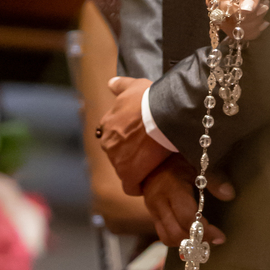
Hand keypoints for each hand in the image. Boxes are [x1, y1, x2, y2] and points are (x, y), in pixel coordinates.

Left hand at [99, 76, 167, 195]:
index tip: (141, 137)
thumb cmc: (148, 99)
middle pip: (118, 153)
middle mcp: (108, 143)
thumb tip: (110, 83)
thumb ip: (120, 85)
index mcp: (108, 124)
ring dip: (137, 167)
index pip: (113, 136)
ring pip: (125, 168)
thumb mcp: (134, 86)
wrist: (161, 114)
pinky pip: (131, 186)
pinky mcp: (129, 174)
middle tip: (150, 149)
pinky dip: (138, 185)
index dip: (128, 137)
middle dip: (130, 153)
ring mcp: (117, 160)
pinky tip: (149, 182)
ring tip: (154, 164)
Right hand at [142, 155, 234, 247]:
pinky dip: (178, 239)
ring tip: (204, 239)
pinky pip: (163, 234)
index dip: (205, 230)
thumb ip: (213, 179)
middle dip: (196, 240)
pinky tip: (191, 236)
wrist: (152, 158)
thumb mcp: (196, 163)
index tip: (221, 237)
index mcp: (172, 188)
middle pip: (175, 232)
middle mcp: (159, 202)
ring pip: (167, 237)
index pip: (187, 218)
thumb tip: (229, 195)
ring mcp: (152, 210)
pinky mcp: (152, 215)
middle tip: (214, 239)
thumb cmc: (178, 159)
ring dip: (186, 243)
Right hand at [205, 0, 269, 42]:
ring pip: (232, 29)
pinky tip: (263, 21)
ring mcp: (223, 9)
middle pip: (226, 21)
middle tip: (266, 7)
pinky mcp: (233, 16)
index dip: (242, 12)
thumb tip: (244, 10)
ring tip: (265, 10)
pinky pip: (238, 32)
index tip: (263, 6)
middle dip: (249, 20)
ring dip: (252, 25)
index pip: (223, 8)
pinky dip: (252, 30)